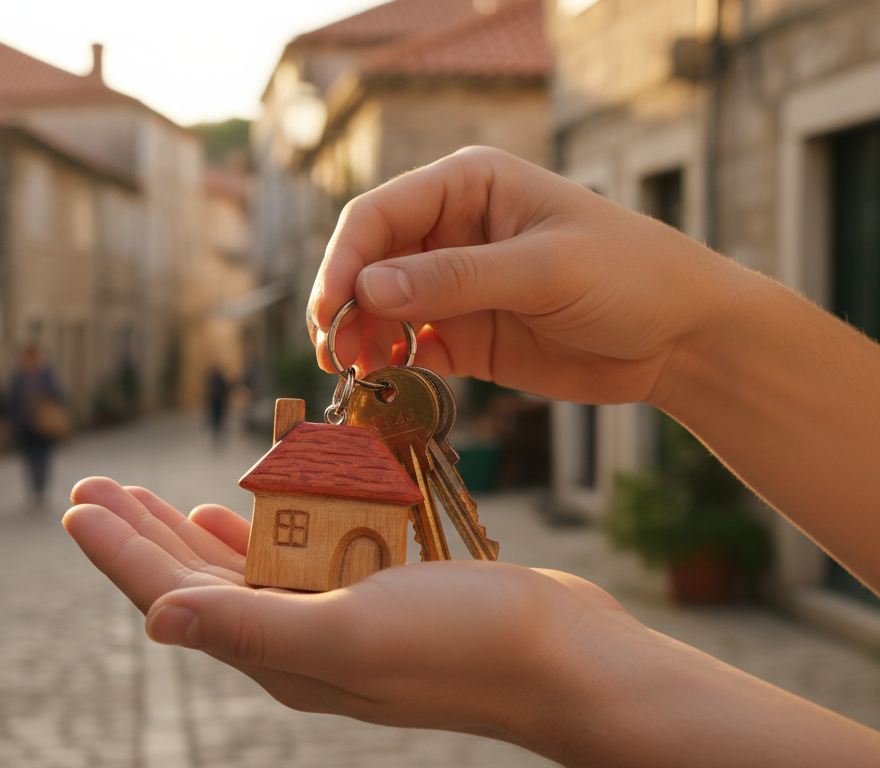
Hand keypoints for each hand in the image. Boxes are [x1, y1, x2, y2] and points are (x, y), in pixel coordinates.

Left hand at [62, 477, 632, 743]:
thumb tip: (155, 618)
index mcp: (276, 652)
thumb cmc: (467, 645)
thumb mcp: (352, 633)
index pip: (172, 594)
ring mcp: (332, 620)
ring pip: (237, 566)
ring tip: (144, 496)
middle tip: (93, 486)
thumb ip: (252, 626)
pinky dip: (257, 527)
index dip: (118, 553)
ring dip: (187, 528)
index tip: (74, 504)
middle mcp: (294, 641)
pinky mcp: (369, 595)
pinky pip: (292, 556)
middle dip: (138, 533)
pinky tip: (233, 510)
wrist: (566, 656)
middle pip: (192, 579)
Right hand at [308, 146, 749, 405]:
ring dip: (358, 339)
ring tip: (354, 373)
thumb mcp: (544, 269)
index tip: (329, 310)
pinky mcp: (462, 336)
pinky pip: (406, 349)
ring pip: (378, 309)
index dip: (344, 260)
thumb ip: (456, 278)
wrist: (683, 338)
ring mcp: (453, 286)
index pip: (378, 215)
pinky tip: (384, 384)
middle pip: (367, 262)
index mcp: (467, 186)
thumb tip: (368, 289)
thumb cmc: (631, 276)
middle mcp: (450, 231)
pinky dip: (387, 367)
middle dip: (343, 304)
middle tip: (333, 353)